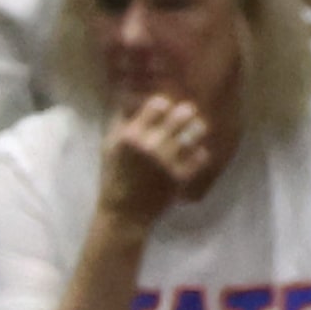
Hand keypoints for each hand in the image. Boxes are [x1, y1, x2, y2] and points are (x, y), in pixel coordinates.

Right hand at [95, 95, 211, 225]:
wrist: (124, 213)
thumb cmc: (115, 176)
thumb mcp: (109, 146)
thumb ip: (120, 120)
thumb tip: (130, 96)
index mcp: (131, 135)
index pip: (157, 104)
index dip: (164, 104)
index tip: (165, 108)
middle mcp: (150, 145)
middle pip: (181, 115)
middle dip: (186, 112)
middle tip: (187, 114)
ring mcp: (167, 162)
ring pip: (195, 133)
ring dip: (197, 129)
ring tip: (196, 128)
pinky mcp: (180, 177)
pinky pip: (201, 156)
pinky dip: (200, 152)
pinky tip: (195, 152)